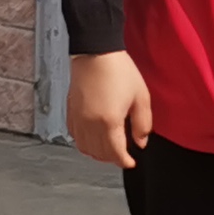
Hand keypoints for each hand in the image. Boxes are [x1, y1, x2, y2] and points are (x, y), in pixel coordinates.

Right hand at [68, 50, 152, 168]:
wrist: (96, 52)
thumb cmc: (118, 70)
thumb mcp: (141, 97)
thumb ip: (143, 124)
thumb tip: (141, 142)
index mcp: (109, 121)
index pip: (115, 153)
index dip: (124, 161)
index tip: (131, 162)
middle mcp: (90, 123)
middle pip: (99, 153)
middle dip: (112, 159)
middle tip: (122, 156)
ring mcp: (78, 118)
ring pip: (85, 147)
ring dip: (97, 153)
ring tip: (109, 150)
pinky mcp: (71, 111)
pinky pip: (75, 136)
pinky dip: (84, 142)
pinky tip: (93, 138)